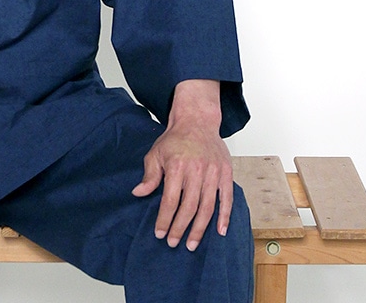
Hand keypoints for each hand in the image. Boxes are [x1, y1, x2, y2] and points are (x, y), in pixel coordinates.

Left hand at [131, 80, 232, 250]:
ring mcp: (213, 173)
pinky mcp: (225, 173)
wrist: (197, 121)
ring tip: (192, 244)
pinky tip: (220, 231)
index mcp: (177, 166)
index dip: (164, 219)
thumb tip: (138, 193)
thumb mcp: (156, 153)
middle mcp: (196, 171)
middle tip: (174, 243)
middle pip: (189, 208)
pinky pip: (227, 199)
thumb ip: (149, 175)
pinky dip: (225, 216)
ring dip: (200, 229)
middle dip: (180, 228)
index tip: (159, 233)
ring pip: (207, 207)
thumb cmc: (175, 139)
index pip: (170, 200)